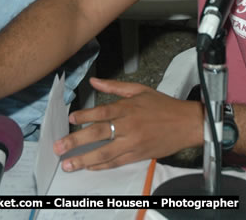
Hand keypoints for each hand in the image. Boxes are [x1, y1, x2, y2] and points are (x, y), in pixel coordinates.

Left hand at [53, 78, 203, 170]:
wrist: (186, 123)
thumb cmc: (163, 105)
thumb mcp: (139, 90)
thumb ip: (114, 87)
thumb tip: (93, 80)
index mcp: (127, 108)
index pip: (101, 112)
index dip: (84, 116)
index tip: (70, 118)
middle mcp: (128, 126)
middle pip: (97, 134)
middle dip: (75, 141)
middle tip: (58, 147)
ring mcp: (133, 143)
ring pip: (104, 152)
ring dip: (84, 159)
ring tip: (68, 164)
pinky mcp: (138, 155)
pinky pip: (116, 162)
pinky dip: (102, 165)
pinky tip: (89, 166)